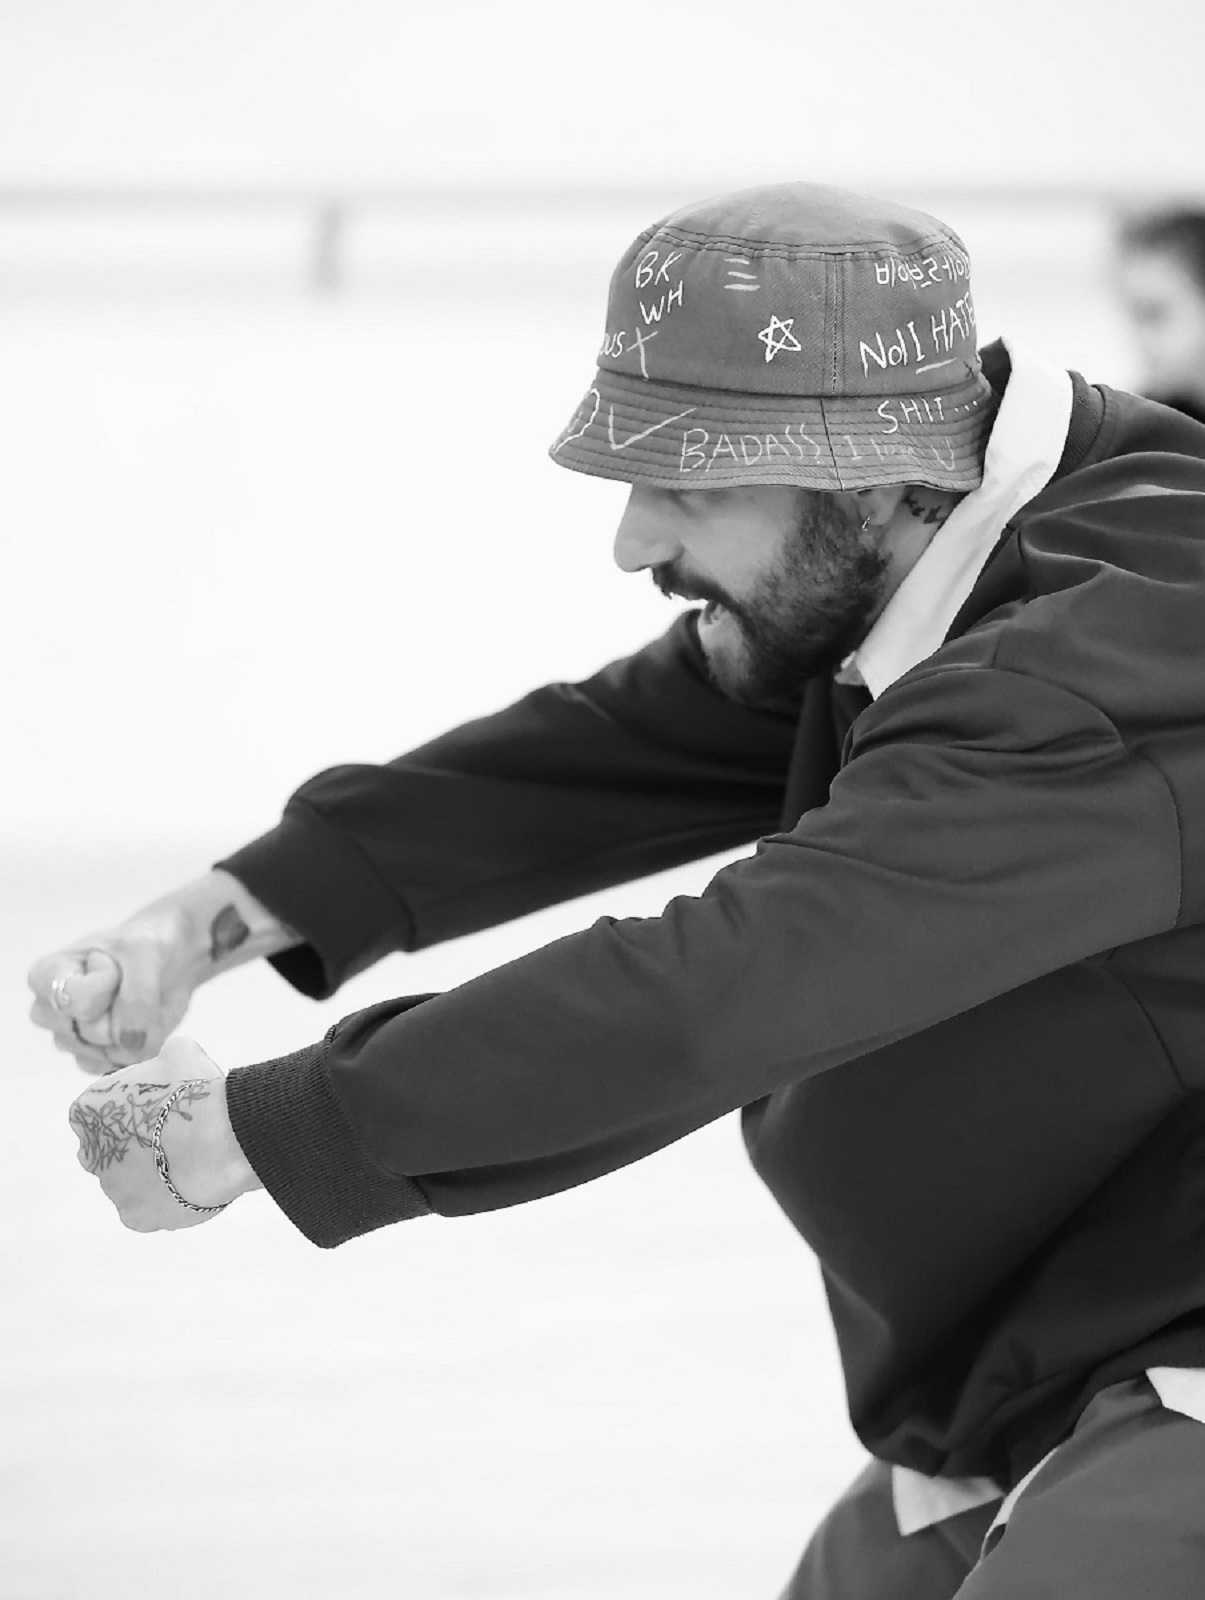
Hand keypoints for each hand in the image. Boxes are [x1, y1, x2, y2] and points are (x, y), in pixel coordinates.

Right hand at [29, 869, 300, 1074]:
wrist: (179, 952)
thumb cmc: (159, 942)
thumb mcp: (149, 960)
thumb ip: (133, 1002)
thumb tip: (129, 1046)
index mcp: (51, 971)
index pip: (59, 1000)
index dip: (94, 995)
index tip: (119, 975)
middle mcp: (53, 1004)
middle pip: (74, 1037)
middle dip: (115, 1023)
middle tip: (140, 996)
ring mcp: (77, 1030)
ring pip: (94, 1058)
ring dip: (129, 1042)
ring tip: (149, 1009)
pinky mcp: (105, 1049)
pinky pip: (115, 1069)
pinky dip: (139, 1054)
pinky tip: (153, 1030)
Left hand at [68, 1037, 259, 1231]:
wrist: (222, 1138)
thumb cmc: (197, 1092)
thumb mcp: (180, 1052)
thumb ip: (164, 1059)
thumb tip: (172, 1061)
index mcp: (88, 1110)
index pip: (97, 1112)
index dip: (130, 1110)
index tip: (158, 1109)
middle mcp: (90, 1152)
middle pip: (106, 1150)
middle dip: (131, 1145)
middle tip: (170, 1136)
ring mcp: (111, 1189)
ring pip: (126, 1183)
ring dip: (149, 1174)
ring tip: (188, 1162)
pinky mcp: (134, 1217)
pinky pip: (144, 1211)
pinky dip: (162, 1201)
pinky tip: (185, 1185)